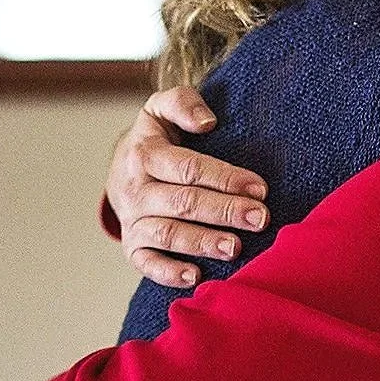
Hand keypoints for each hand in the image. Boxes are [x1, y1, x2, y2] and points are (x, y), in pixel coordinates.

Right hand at [107, 87, 269, 287]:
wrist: (120, 168)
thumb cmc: (155, 138)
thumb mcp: (161, 109)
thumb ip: (182, 103)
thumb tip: (207, 122)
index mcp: (144, 154)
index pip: (187, 168)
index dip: (224, 178)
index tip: (259, 188)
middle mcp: (134, 189)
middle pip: (183, 203)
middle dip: (224, 211)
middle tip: (259, 218)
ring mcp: (132, 220)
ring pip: (167, 234)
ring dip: (202, 242)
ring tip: (235, 248)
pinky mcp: (132, 246)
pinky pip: (146, 263)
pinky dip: (168, 273)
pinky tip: (196, 277)